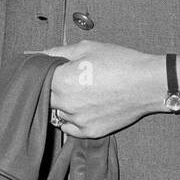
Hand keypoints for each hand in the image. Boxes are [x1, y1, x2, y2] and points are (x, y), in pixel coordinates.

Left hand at [43, 39, 163, 137]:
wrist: (147, 84)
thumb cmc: (118, 61)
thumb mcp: (86, 48)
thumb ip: (56, 52)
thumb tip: (33, 54)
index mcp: (62, 81)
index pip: (38, 79)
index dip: (42, 72)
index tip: (49, 68)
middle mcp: (66, 104)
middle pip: (45, 97)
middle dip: (51, 87)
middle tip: (65, 78)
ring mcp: (78, 120)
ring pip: (57, 112)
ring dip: (61, 103)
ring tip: (78, 91)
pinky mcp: (90, 132)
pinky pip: (69, 128)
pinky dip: (70, 118)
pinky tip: (81, 106)